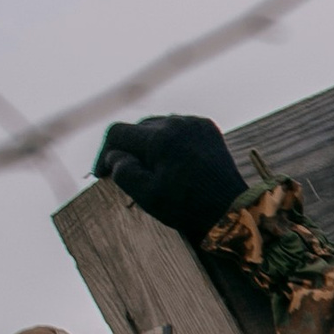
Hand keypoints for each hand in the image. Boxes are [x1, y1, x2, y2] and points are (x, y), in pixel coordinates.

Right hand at [94, 115, 247, 243]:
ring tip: (149, 167)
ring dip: (148, 143)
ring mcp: (195, 123)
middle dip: (128, 149)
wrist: (231, 210)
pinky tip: (171, 159)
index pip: (118, 133)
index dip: (105, 153)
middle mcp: (177, 123)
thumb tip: (114, 156)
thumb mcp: (146, 195)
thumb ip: (123, 171)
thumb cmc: (186, 207)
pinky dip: (170, 140)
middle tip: (124, 172)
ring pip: (158, 126)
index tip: (102, 173)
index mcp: (159, 138)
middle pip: (137, 128)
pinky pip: (179, 128)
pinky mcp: (208, 128)